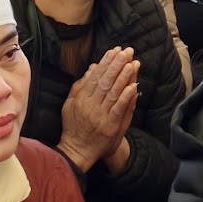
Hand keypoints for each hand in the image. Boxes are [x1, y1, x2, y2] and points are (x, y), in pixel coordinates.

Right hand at [58, 47, 139, 172]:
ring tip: (132, 63)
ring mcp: (101, 116)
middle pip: (105, 82)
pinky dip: (126, 97)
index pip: (95, 77)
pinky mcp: (110, 126)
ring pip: (113, 93)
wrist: (78, 151)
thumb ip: (80, 86)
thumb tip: (92, 67)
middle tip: (127, 52)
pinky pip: (119, 109)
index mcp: (81, 99)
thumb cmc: (74, 126)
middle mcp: (90, 105)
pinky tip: (132, 85)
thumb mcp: (70, 105)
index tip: (115, 50)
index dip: (106, 62)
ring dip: (124, 77)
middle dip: (117, 65)